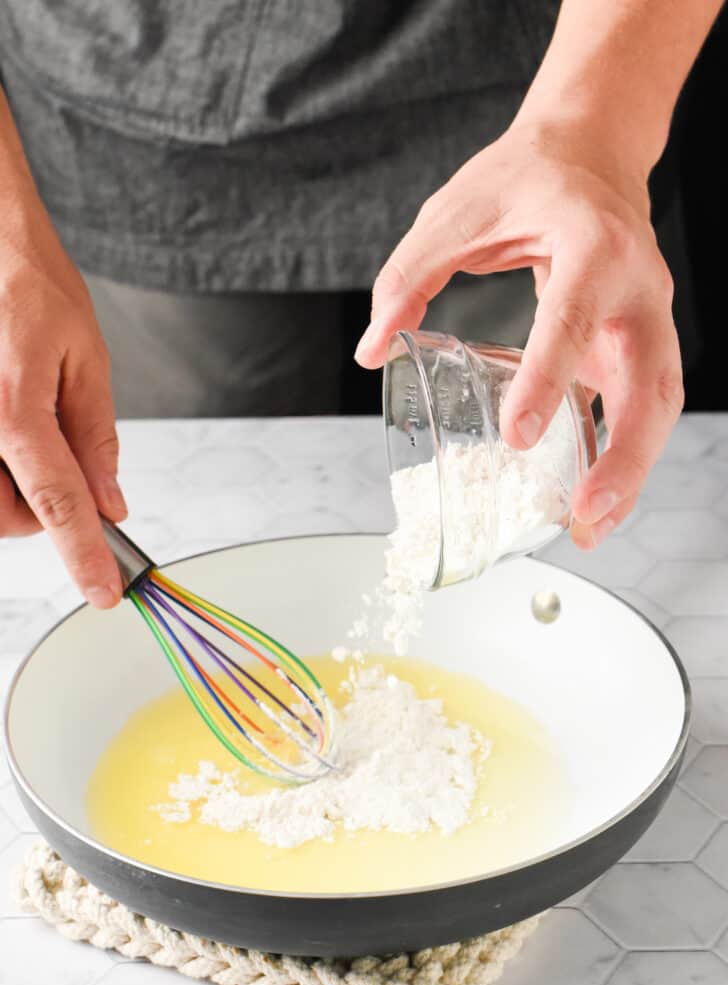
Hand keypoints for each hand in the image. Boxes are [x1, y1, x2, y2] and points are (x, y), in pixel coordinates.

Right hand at [1, 98, 126, 605]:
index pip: (59, 505)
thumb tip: (110, 500)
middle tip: (64, 470)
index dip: (85, 556)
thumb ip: (95, 438)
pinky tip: (9, 429)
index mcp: (14, 411)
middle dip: (43, 513)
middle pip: (10, 518)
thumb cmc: (27, 284)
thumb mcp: (83, 358)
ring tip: (27, 436)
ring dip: (14, 493)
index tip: (105, 593)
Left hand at [355, 121, 683, 547]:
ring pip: (658, 405)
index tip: (519, 434)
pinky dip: (624, 455)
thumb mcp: (454, 214)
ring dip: (633, 471)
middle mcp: (635, 286)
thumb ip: (408, 277)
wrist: (588, 153)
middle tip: (587, 514)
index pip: (571, 319)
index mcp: (592, 244)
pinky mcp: (636, 343)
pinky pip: (642, 406)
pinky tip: (594, 499)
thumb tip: (371, 350)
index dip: (548, 380)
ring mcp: (646, 318)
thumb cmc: (523, 180)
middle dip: (624, 456)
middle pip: (649, 383)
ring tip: (592, 528)